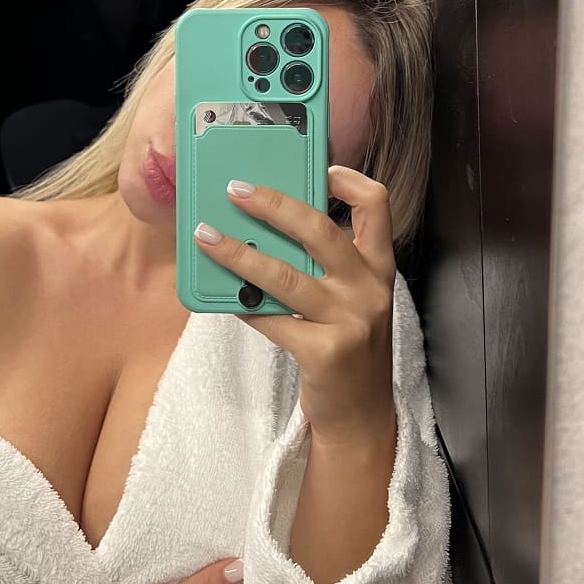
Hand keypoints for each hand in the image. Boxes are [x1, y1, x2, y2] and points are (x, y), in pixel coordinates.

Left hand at [193, 166, 396, 444]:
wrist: (361, 414)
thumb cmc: (347, 345)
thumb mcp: (351, 298)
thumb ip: (325, 264)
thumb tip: (265, 225)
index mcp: (378, 266)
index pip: (377, 205)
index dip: (349, 180)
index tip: (319, 169)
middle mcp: (369, 288)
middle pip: (320, 231)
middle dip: (274, 205)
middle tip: (237, 190)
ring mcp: (349, 321)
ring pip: (285, 276)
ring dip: (239, 253)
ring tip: (206, 236)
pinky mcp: (324, 353)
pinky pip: (270, 319)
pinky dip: (243, 305)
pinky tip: (222, 296)